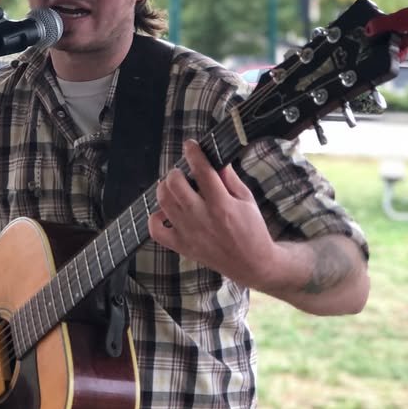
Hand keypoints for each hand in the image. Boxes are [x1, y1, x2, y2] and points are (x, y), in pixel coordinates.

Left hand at [148, 139, 278, 290]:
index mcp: (222, 205)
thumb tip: (214, 158)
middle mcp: (202, 218)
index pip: (201, 171)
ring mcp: (189, 233)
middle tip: (182, 173)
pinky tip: (166, 212)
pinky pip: (156, 230)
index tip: (190, 145)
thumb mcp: (247, 199)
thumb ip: (229, 178)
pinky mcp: (181, 246)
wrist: (252, 263)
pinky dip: (155, 217)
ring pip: (163, 202)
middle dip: (176, 172)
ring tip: (175, 189)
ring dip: (165, 189)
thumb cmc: (252, 229)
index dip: (193, 153)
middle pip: (174, 184)